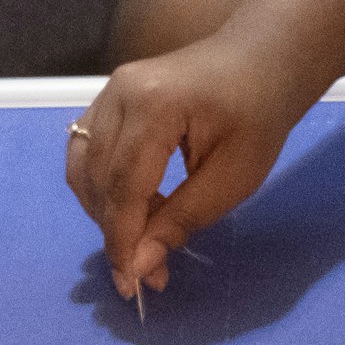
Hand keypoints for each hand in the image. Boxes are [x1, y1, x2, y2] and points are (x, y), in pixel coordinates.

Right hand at [67, 39, 304, 299]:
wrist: (262, 58)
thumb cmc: (259, 115)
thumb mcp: (234, 178)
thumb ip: (183, 220)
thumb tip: (140, 266)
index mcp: (154, 105)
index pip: (123, 186)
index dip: (122, 241)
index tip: (132, 286)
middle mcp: (119, 92)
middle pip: (97, 178)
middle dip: (115, 232)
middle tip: (147, 273)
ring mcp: (110, 90)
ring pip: (83, 166)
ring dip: (104, 211)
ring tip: (141, 240)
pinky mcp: (109, 95)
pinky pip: (88, 149)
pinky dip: (103, 186)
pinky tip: (135, 208)